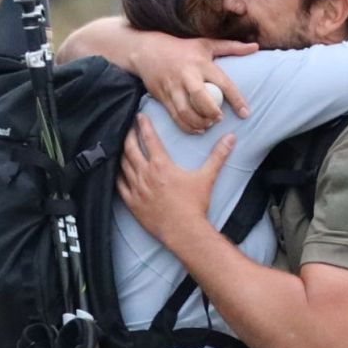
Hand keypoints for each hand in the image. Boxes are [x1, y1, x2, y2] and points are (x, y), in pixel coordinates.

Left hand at [117, 114, 234, 245]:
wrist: (184, 231)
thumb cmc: (195, 204)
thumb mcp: (207, 177)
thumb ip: (218, 156)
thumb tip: (231, 138)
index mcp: (162, 165)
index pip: (149, 139)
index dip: (144, 125)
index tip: (140, 116)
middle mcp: (145, 174)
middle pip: (130, 149)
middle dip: (128, 135)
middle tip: (128, 127)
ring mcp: (136, 189)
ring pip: (122, 165)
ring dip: (121, 153)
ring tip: (121, 146)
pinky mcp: (132, 202)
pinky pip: (119, 185)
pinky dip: (117, 175)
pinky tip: (118, 170)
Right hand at [132, 33, 257, 132]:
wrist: (146, 49)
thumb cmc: (182, 47)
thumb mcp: (206, 43)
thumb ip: (232, 47)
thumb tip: (255, 47)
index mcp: (201, 63)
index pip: (223, 83)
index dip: (236, 100)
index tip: (246, 113)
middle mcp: (186, 75)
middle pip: (200, 97)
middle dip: (212, 112)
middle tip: (219, 118)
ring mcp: (172, 86)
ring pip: (185, 110)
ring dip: (199, 122)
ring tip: (208, 124)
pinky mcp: (161, 96)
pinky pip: (174, 116)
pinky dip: (186, 126)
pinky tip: (196, 128)